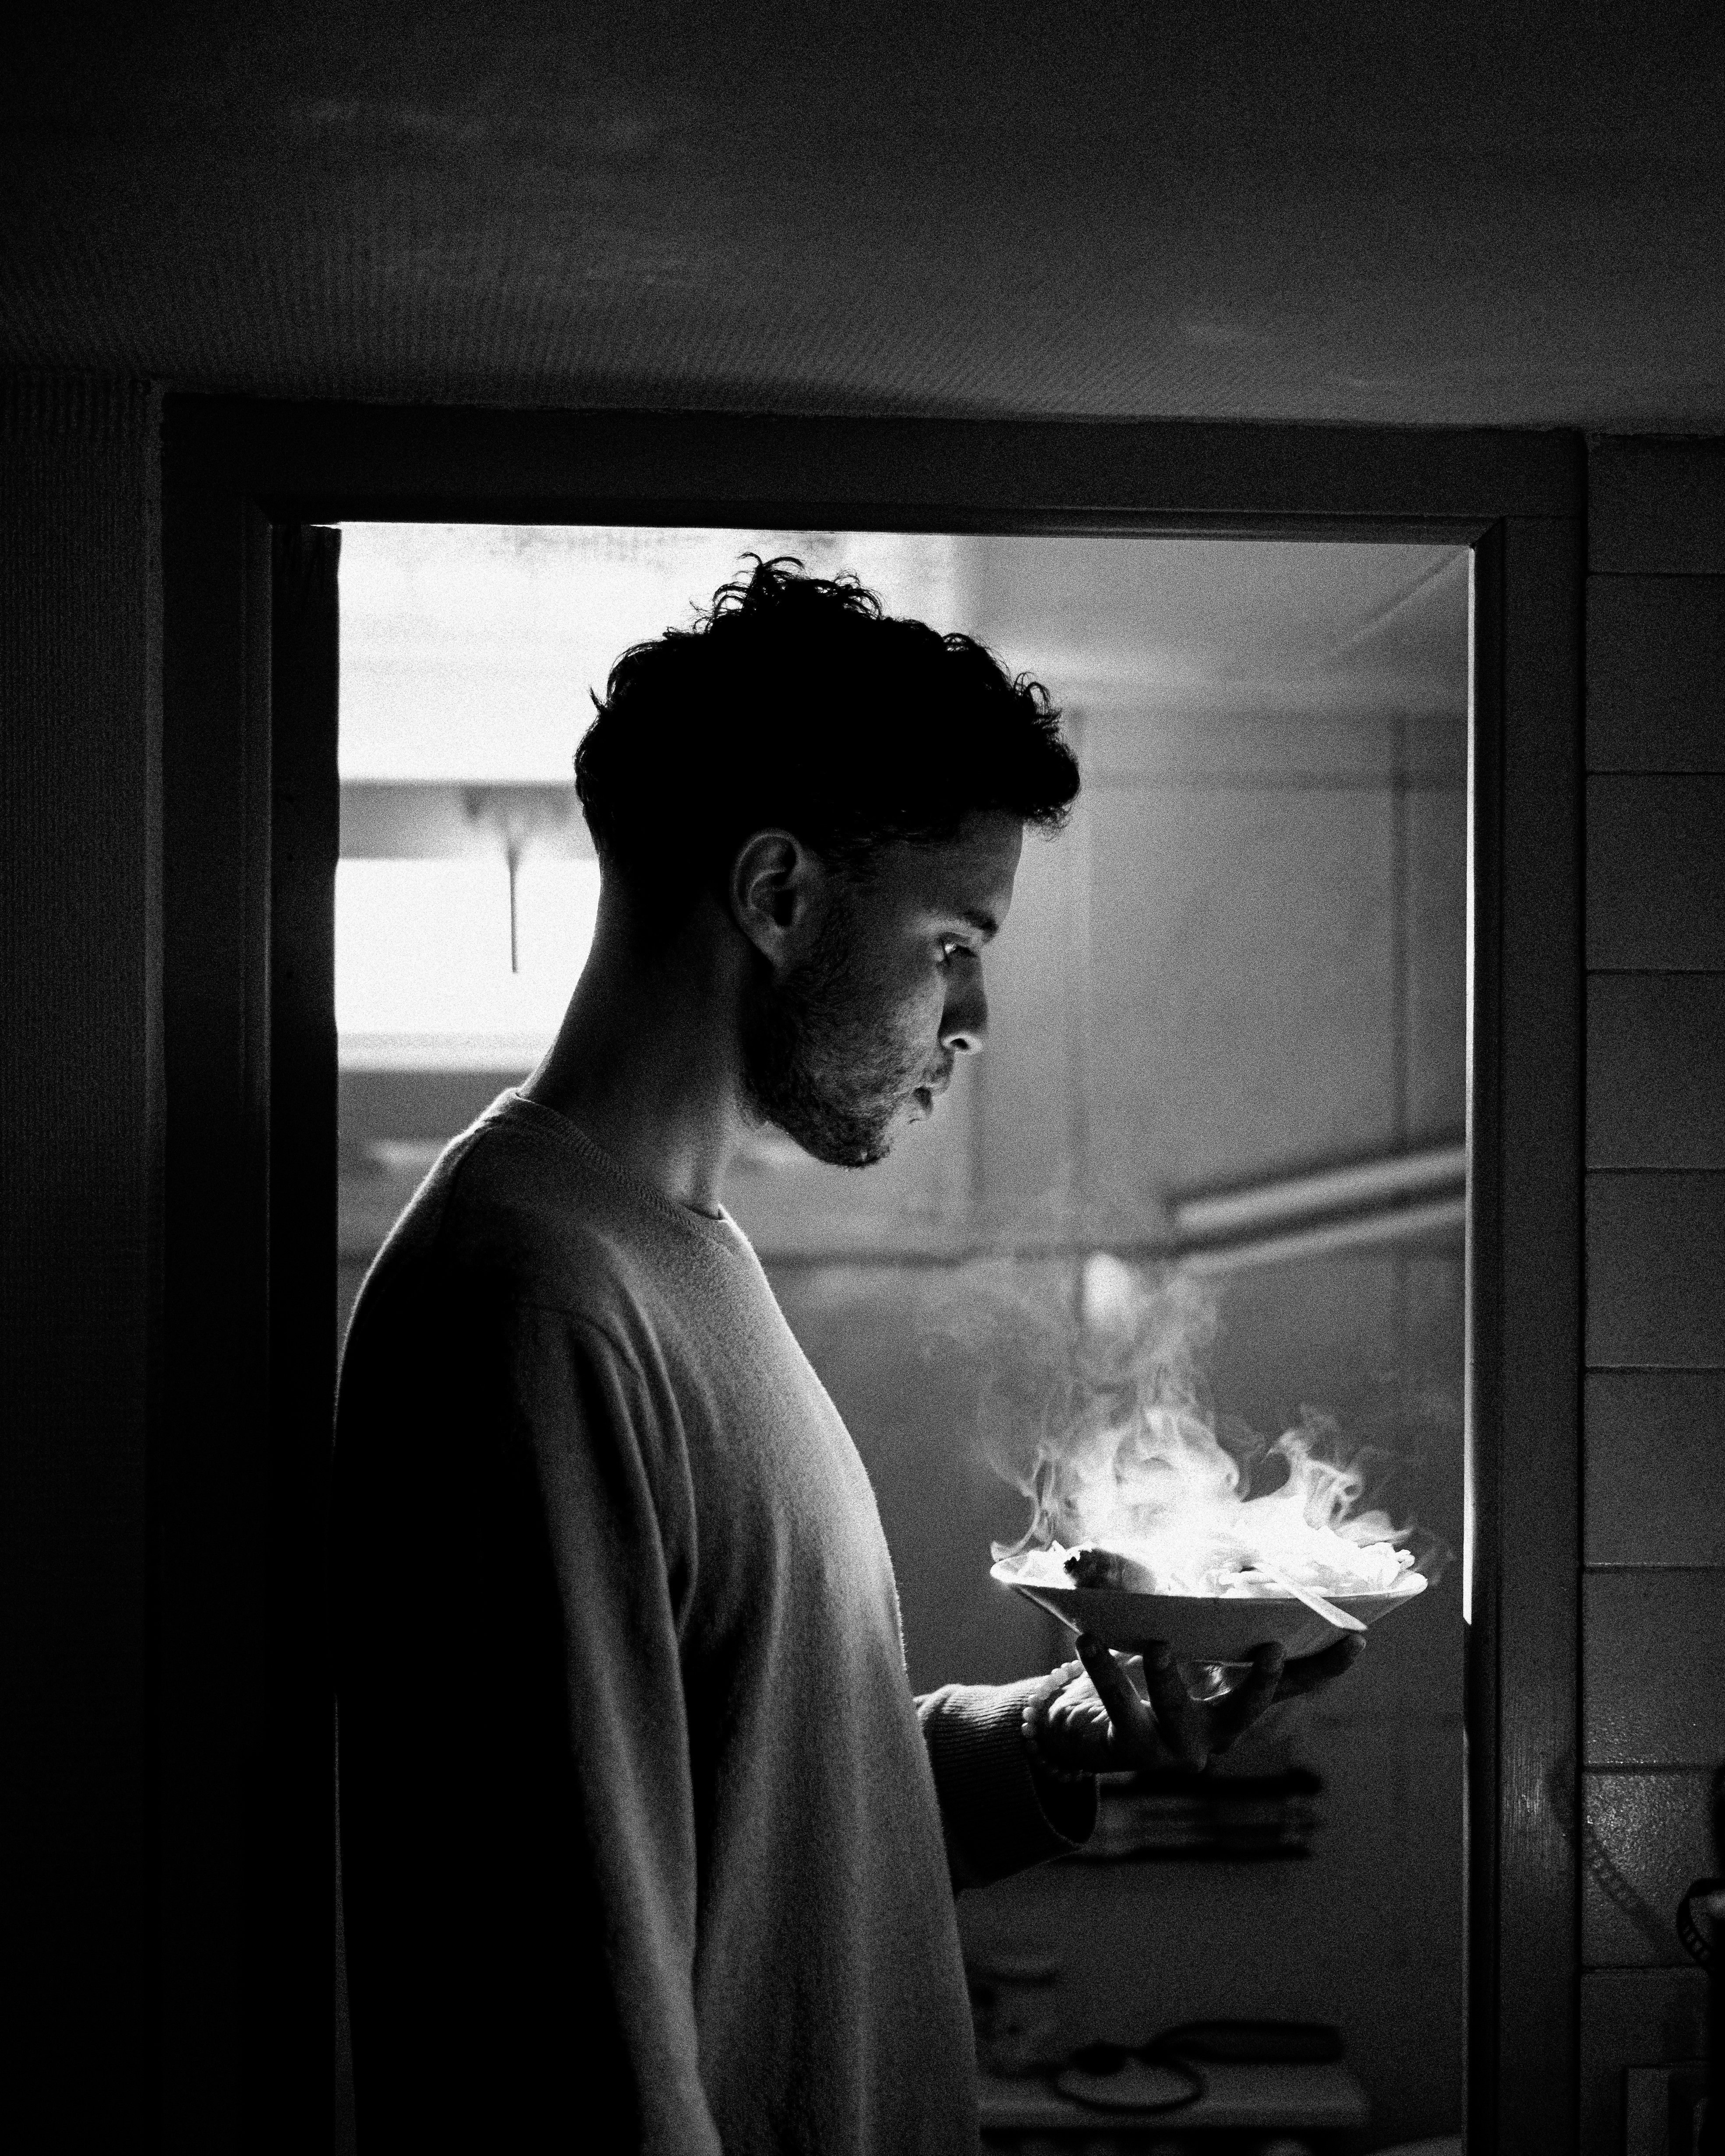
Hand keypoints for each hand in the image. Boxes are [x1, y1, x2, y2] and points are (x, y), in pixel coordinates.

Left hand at [1031, 1630, 1364, 1774]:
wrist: (1091, 1730)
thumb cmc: (1147, 1677)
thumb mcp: (1184, 1645)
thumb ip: (1206, 1617)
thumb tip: (1235, 1556)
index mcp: (1235, 1704)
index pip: (1289, 1688)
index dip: (1324, 1667)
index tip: (1358, 1640)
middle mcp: (1214, 1733)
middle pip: (1245, 1711)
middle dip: (1259, 1684)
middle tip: (1273, 1651)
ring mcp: (1174, 1747)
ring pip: (1177, 1712)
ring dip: (1168, 1678)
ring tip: (1159, 1644)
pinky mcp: (1131, 1749)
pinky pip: (1118, 1706)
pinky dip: (1104, 1671)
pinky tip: (1089, 1640)